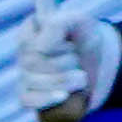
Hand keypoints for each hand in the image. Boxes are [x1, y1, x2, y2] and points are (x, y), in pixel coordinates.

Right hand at [13, 6, 119, 121]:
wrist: (99, 64)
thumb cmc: (86, 38)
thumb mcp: (80, 22)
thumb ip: (59, 24)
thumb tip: (39, 49)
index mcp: (30, 28)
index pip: (33, 40)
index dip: (59, 45)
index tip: (73, 42)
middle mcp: (22, 50)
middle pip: (33, 62)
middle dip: (65, 62)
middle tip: (78, 58)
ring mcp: (23, 72)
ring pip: (32, 81)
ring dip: (63, 80)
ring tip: (81, 76)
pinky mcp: (27, 93)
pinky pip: (26, 100)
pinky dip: (46, 98)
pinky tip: (64, 96)